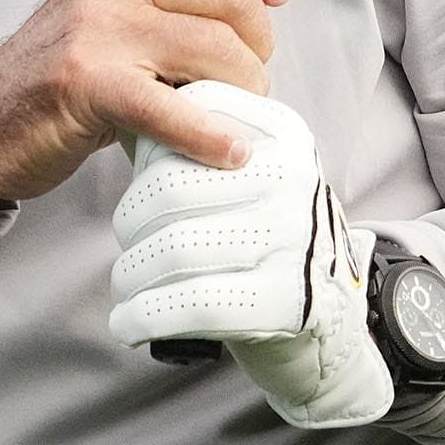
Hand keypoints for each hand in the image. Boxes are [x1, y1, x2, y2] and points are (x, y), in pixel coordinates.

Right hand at [0, 0, 283, 209]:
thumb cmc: (54, 69)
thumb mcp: (108, 5)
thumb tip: (256, 9)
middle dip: (258, 46)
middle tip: (246, 77)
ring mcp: (99, 28)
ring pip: (217, 50)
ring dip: (243, 93)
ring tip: (230, 114)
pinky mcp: (91, 83)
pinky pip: (176, 108)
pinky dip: (213, 137)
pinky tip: (226, 151)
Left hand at [107, 82, 393, 428]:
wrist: (324, 308)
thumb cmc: (259, 231)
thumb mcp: (241, 172)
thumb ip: (188, 139)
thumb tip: (121, 120)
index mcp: (279, 133)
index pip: (187, 122)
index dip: (146, 158)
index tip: (139, 192)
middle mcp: (293, 177)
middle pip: (170, 188)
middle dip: (129, 222)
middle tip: (125, 241)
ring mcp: (295, 237)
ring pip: (176, 248)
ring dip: (131, 274)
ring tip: (124, 284)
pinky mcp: (289, 298)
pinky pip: (195, 303)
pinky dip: (146, 316)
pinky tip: (126, 323)